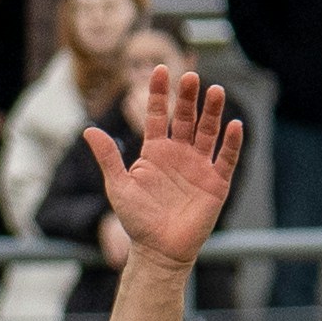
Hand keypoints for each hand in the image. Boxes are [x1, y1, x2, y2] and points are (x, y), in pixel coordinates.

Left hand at [79, 65, 244, 270]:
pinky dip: (231, 143)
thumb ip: (108, 157)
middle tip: (191, 77)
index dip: (158, 94)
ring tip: (215, 91)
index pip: (157, 115)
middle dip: (188, 98)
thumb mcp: (118, 186)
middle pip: (185, 119)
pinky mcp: (216, 182)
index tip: (160, 69)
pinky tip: (233, 125)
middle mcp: (179, 154)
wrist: (159, 250)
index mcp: (155, 151)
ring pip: (207, 132)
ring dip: (212, 112)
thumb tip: (88, 129)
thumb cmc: (136, 220)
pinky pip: (226, 158)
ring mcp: (199, 166)